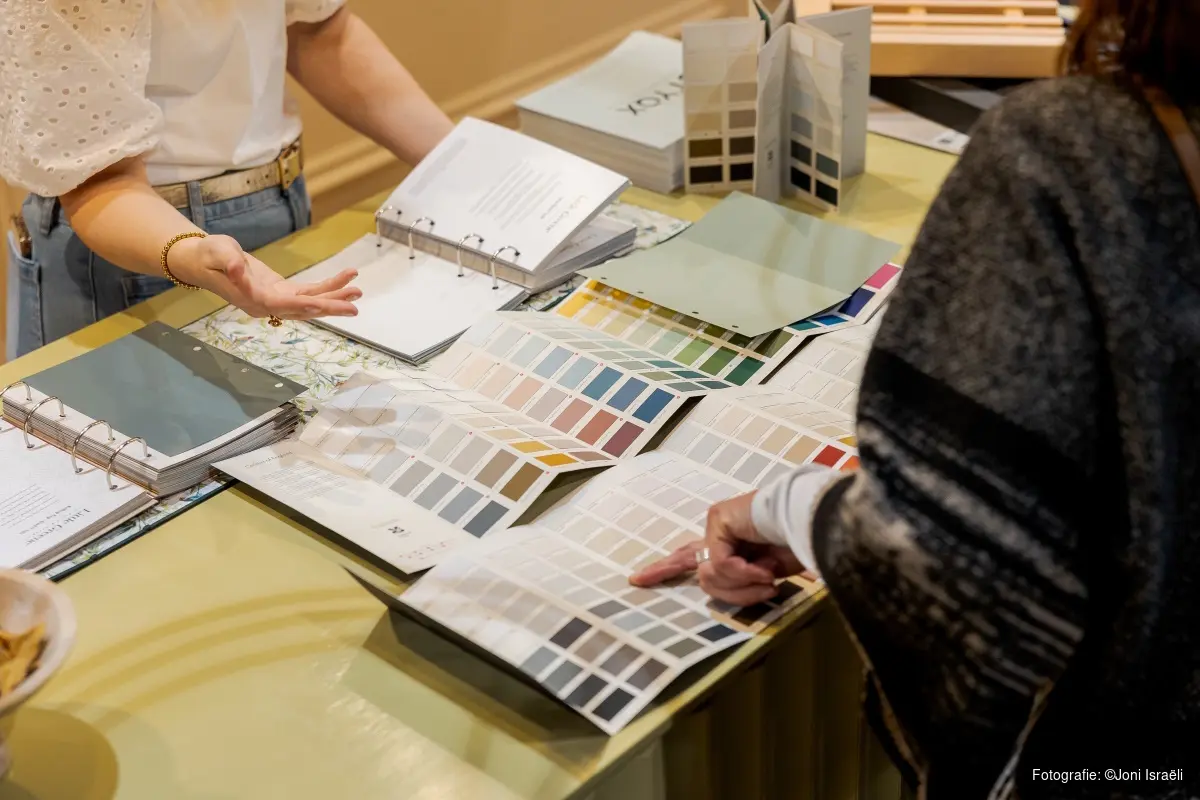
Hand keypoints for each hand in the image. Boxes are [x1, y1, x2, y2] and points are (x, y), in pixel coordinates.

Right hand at [172, 234, 359, 319]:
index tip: (322, 304)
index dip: (301, 305)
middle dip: (329, 308)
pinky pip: (308, 292)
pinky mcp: (282, 292)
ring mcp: (276, 301)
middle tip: (354, 307)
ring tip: (358, 292)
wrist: (205, 260)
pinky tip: (345, 281)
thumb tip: (237, 268)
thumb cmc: (209, 256)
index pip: (280, 305)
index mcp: (252, 299)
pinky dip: (327, 287)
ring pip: (310, 303)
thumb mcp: (217, 253)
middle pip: (302, 310)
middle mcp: (267, 306)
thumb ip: (228, 262)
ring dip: (334, 298)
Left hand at [630, 492, 808, 605]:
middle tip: (719, 581)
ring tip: (769, 579)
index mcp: (729, 546)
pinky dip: (744, 573)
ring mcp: (717, 524)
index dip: (664, 569)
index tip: (636, 579)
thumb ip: (739, 581)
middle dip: (715, 585)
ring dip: (742, 586)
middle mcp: (718, 534)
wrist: (811, 520)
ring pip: (709, 577)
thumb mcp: (765, 574)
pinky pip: (720, 563)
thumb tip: (716, 586)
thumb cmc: (797, 545)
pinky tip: (764, 569)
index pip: (688, 557)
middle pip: (694, 571)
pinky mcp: (718, 519)